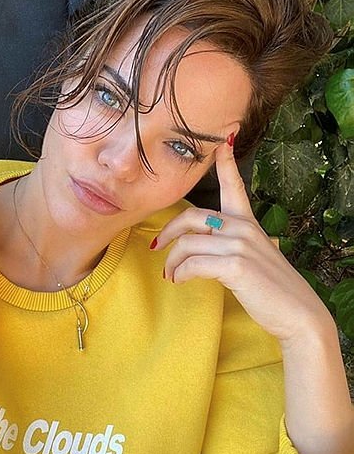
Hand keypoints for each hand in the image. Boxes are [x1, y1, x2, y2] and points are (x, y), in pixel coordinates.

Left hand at [152, 136, 330, 342]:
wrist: (297, 313)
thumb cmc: (271, 286)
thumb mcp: (254, 255)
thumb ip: (230, 243)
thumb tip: (200, 244)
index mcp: (247, 222)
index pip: (233, 186)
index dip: (225, 162)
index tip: (221, 141)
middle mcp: (242, 227)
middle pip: (190, 217)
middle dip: (167, 231)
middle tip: (157, 247)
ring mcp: (239, 244)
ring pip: (187, 244)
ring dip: (171, 262)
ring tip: (170, 274)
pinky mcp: (235, 265)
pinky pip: (192, 264)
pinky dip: (179, 273)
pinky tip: (179, 280)